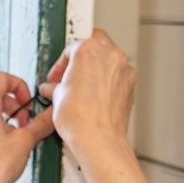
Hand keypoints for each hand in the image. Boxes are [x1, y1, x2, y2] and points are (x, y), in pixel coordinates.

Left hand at [0, 70, 55, 182]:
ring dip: (9, 117)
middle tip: (26, 121)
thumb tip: (53, 113)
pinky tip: (8, 144)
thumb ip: (41, 123)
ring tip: (19, 134)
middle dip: (16, 104)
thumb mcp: (25, 141)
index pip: (1, 77)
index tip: (28, 102)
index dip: (19, 84)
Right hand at [36, 28, 135, 161]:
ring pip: (108, 58)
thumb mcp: (56, 98)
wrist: (98, 138)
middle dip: (82, 56)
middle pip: (95, 43)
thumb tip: (53, 88)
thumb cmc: (79, 119)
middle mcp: (110, 55)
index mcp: (88, 51)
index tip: (56, 76)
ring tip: (82, 86)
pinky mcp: (130, 83)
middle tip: (70, 72)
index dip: (61, 63)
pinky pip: (117, 74)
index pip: (72, 47)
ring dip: (96, 67)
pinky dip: (107, 80)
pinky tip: (94, 96)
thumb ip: (55, 87)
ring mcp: (123, 68)